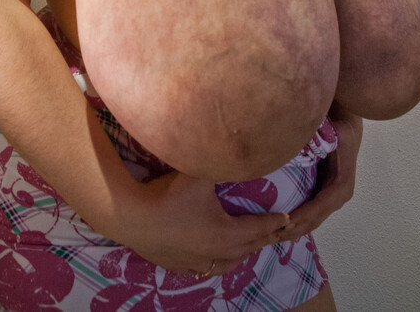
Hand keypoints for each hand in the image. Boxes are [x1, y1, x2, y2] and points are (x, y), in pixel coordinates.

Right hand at [121, 170, 289, 275]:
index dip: (274, 222)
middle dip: (263, 239)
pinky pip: (205, 268)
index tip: (287, 218)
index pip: (259, 228)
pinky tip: (212, 257)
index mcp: (226, 233)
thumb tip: (239, 150)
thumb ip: (221, 161)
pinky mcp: (177, 265)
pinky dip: (218, 262)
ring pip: (227, 264)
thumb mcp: (199, 174)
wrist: (131, 218)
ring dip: (242, 254)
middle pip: (247, 249)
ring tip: (248, 246)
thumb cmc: (169, 196)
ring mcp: (195, 262)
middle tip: (275, 231)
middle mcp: (215, 253)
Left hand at [280, 103, 362, 240]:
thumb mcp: (332, 126)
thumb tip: (291, 144)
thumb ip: (317, 136)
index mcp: (342, 178)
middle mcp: (340, 190)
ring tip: (273, 235)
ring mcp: (333, 190)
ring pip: (315, 216)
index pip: (323, 203)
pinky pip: (312, 207)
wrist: (347, 110)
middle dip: (296, 227)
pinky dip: (299, 218)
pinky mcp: (325, 187)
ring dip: (296, 227)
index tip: (285, 221)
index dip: (305, 215)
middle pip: (318, 216)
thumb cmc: (338, 116)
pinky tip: (280, 224)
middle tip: (272, 235)